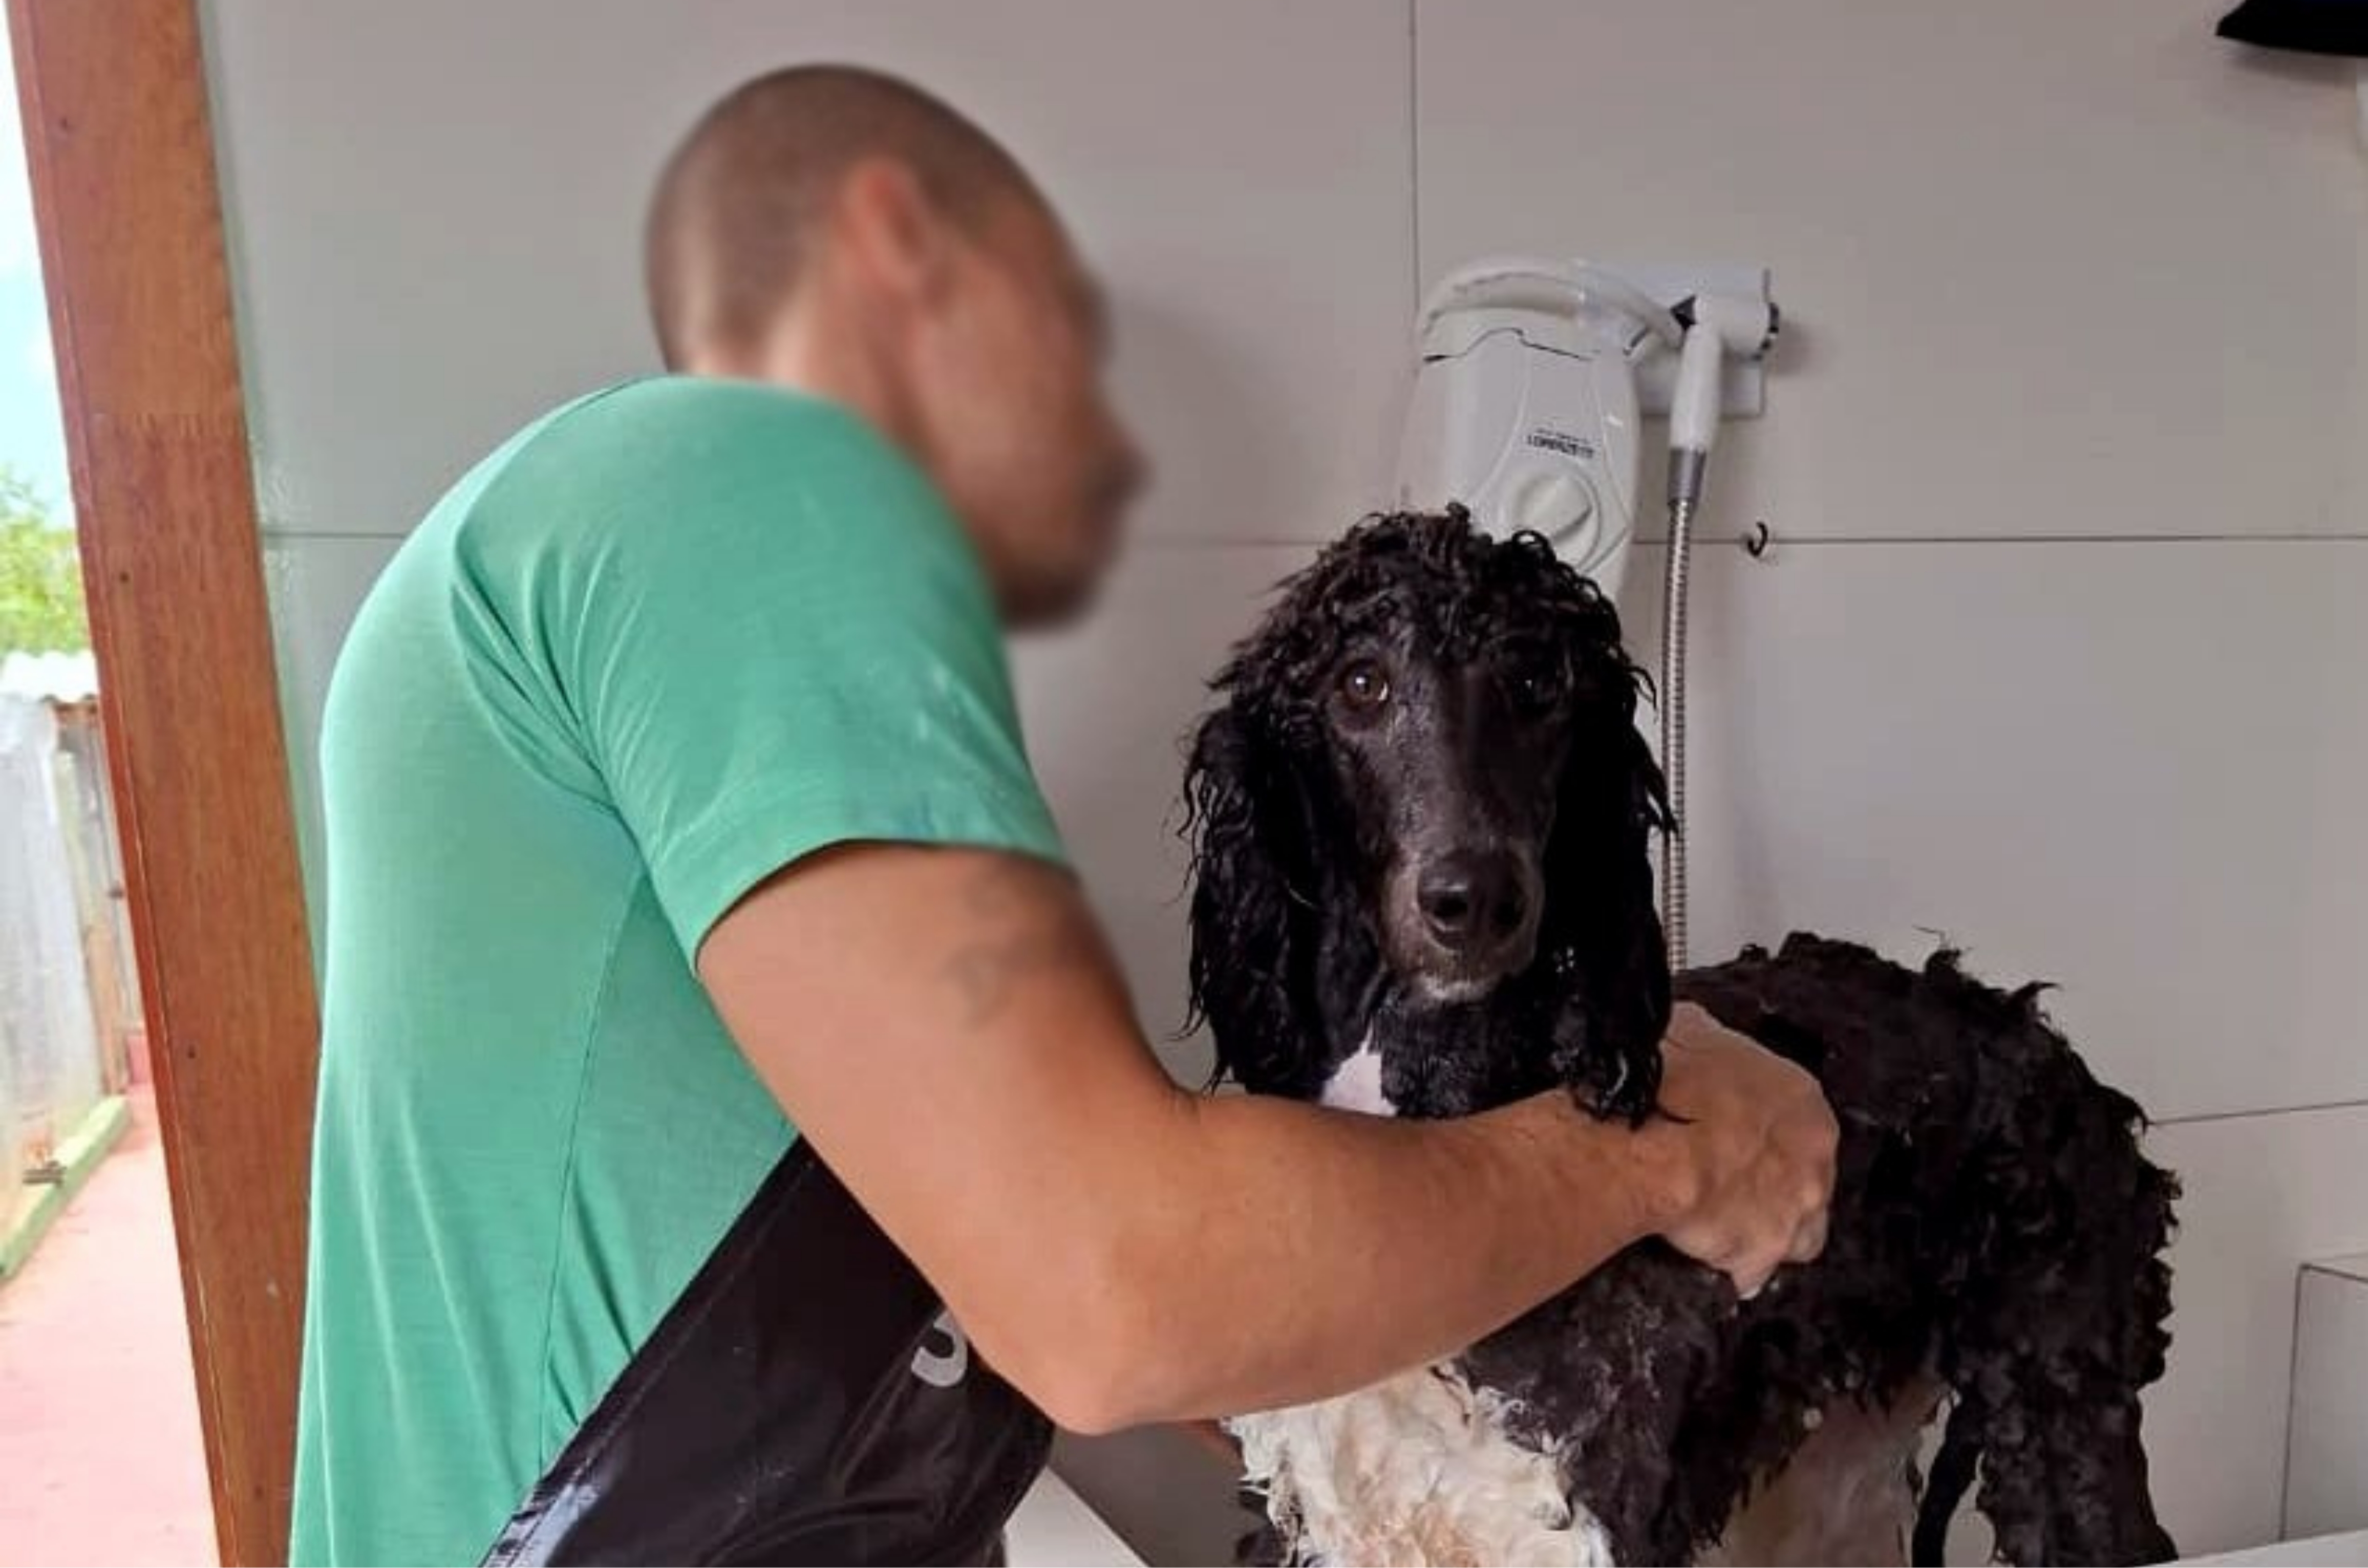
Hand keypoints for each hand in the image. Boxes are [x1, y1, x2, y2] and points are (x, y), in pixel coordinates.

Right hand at [1644, 1003, 1838, 1296]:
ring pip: (1797, 1234)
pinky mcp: (1761, 1254)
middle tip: (1727, 1181)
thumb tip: (1695, 1041)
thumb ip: (1709, 1043)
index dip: (1762, 1131)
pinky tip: (1702, 1258)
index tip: (1734, 1134)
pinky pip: (1751, 1273)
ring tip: (1719, 1224)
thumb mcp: (1687, 1031)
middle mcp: (1811, 1157)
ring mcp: (1793, 1210)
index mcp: (1800, 1098)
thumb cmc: (1663, 1083)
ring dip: (1764, 1231)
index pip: (1796, 1120)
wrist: (1643, 1138)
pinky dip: (1730, 1269)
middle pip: (1806, 1180)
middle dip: (1772, 1185)